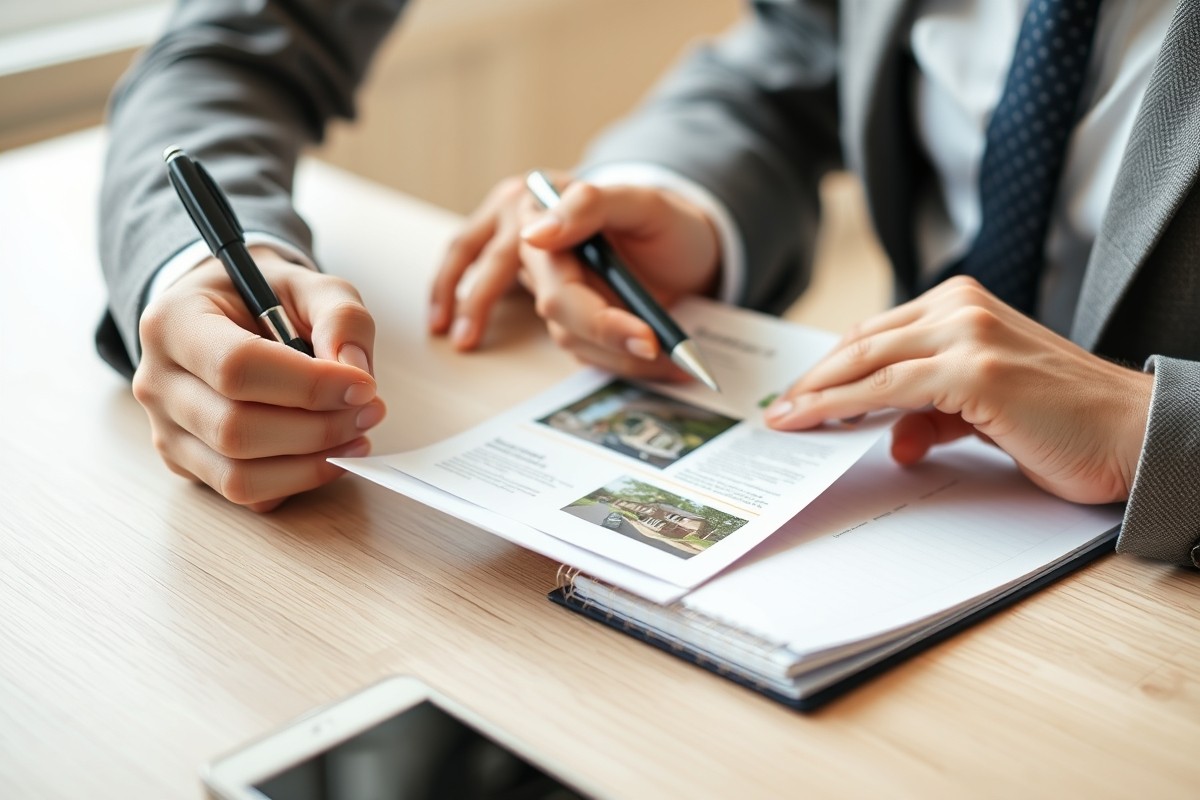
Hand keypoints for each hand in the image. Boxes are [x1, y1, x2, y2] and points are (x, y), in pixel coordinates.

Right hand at [132, 247, 385, 510]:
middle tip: (369, 412)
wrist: (226, 315)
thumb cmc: (265, 299)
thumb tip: (355, 373)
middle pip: (235, 430)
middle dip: (317, 429)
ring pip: (237, 476)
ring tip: (356, 437)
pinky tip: (327, 454)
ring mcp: (165, 429)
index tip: (364, 386)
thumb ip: (341, 318)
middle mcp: (157, 381)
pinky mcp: (186, 463)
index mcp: (173, 322)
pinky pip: (244, 493)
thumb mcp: (310, 286)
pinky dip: (295, 482)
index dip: (309, 385)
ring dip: (311, 465)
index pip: (237, 367)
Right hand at [430, 173, 720, 379]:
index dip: (596, 314)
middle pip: (558, 311)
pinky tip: (667, 365)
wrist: (693, 252)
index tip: (645, 338)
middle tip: (663, 351)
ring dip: (625, 356)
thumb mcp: (644, 203)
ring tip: (678, 360)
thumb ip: (590, 205)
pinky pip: (590, 355)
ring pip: (573, 339)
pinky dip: (629, 364)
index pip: (555, 274)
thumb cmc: (669, 222)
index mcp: (548, 219)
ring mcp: (557, 295)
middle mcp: (543, 258)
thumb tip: (534, 234)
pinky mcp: (573, 325)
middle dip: (612, 336)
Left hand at [763, 276, 1151, 503]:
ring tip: (786, 418)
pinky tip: (816, 421)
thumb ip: (934, 413)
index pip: (876, 333)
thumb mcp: (982, 409)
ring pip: (866, 360)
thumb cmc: (1064, 421)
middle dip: (814, 377)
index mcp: (962, 303)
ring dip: (817, 392)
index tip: (798, 393)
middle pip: (861, 341)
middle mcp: (960, 307)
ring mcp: (967, 334)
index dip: (831, 365)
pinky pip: (887, 390)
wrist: (1131, 433)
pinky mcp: (974, 371)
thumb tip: (893, 438)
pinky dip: (844, 405)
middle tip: (779, 408)